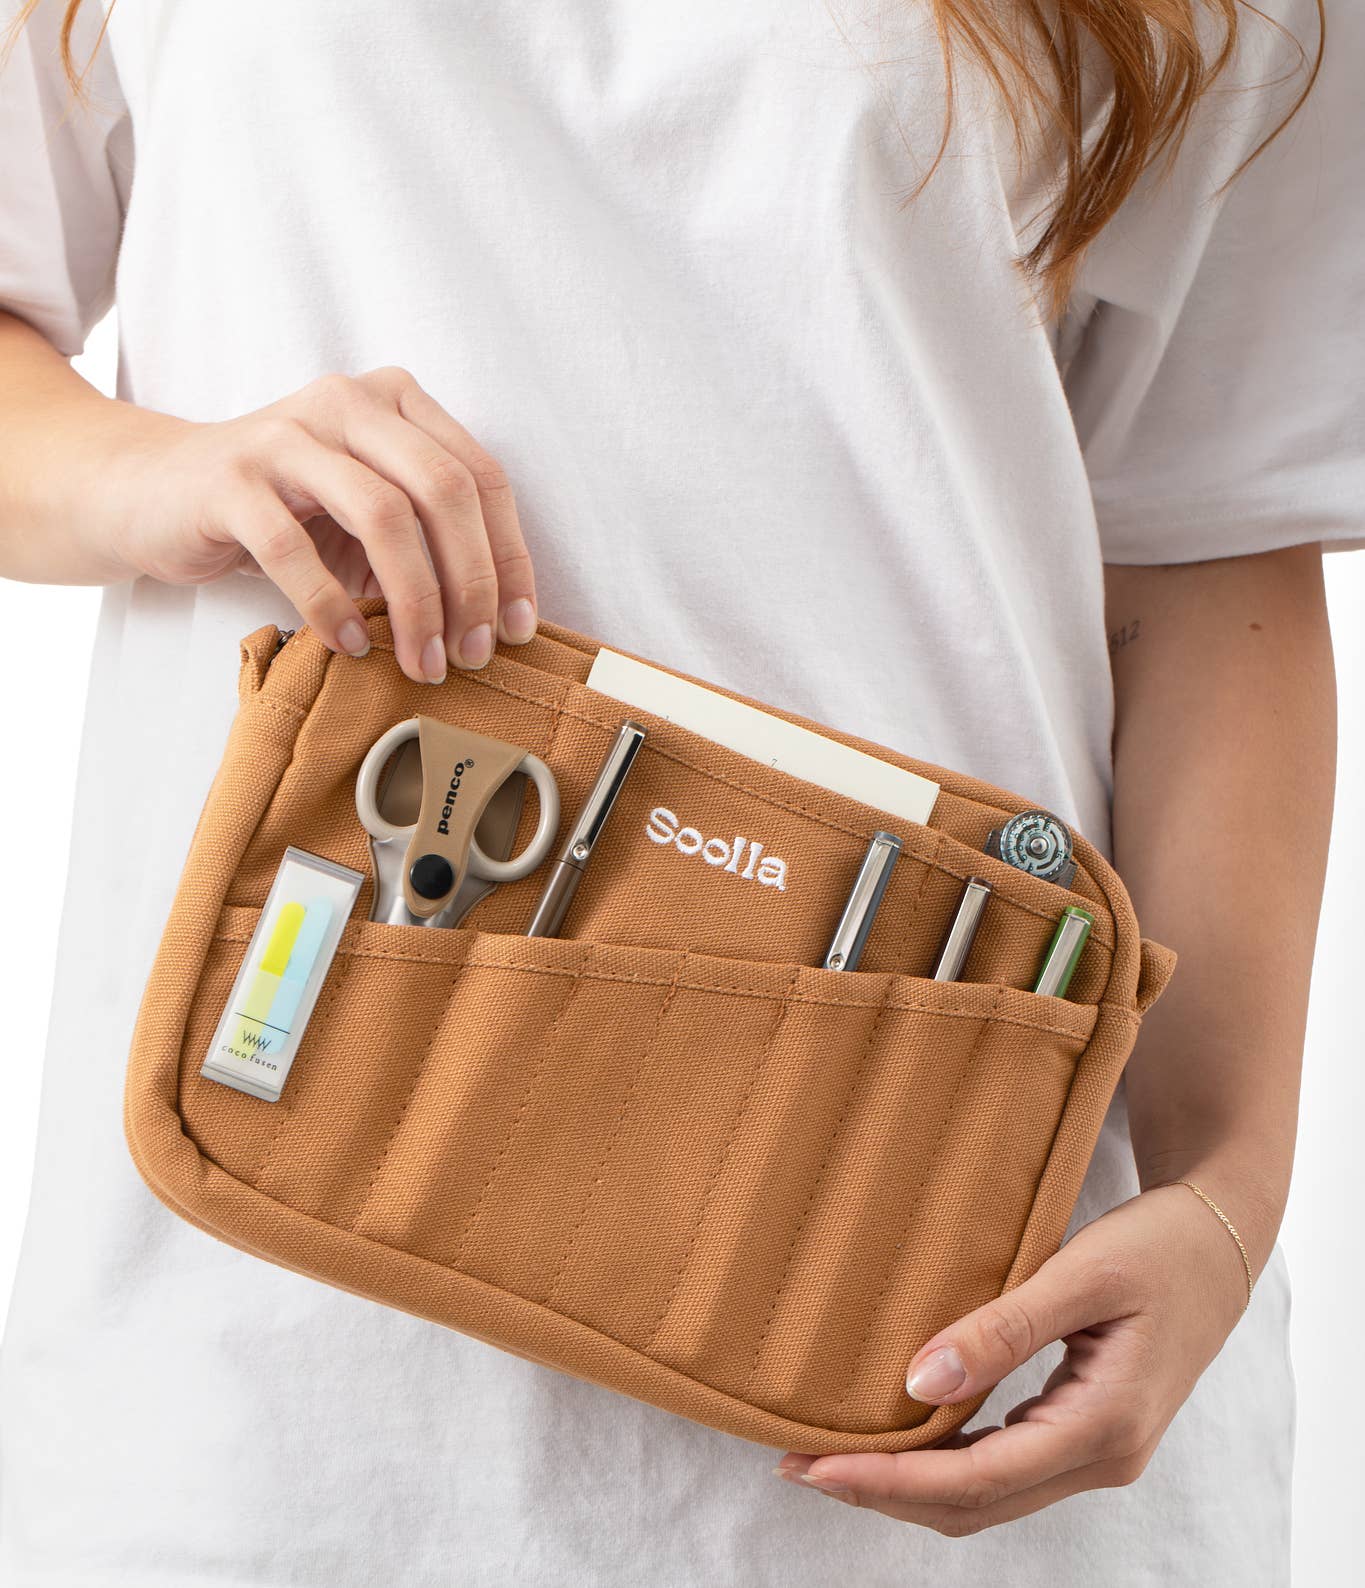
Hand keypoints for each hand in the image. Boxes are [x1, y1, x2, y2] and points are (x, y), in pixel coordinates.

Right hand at [89, 367, 536, 683]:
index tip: (520, 629)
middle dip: (471, 584)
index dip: (509, 559)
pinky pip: (295, 549)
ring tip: (420, 660)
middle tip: (470, 654)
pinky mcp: (230, 479)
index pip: (481, 478)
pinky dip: (332, 607)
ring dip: (415, 602)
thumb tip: (500, 623)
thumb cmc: (282, 511)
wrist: (155, 493)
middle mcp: (348, 403)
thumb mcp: (367, 516)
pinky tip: (349, 645)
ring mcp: (286, 435)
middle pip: (443, 492)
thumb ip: (429, 543)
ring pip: (383, 516)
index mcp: (396, 402)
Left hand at [774, 1181, 1256, 1533]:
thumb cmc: (1157, 1247)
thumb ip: (1003, 1330)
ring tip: (832, 1456)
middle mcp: (1102, 1459)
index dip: (888, 1480)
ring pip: (987, 1497)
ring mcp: (1097, 1453)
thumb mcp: (1081, 1275)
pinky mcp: (1086, 1434)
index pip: (975, 1480)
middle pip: (974, 1506)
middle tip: (797, 1466)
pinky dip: (945, 1465)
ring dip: (908, 1485)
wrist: (1220, 1243)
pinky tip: (901, 1437)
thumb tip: (919, 1384)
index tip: (815, 1466)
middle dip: (881, 1493)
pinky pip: (1004, 1469)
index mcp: (1104, 1428)